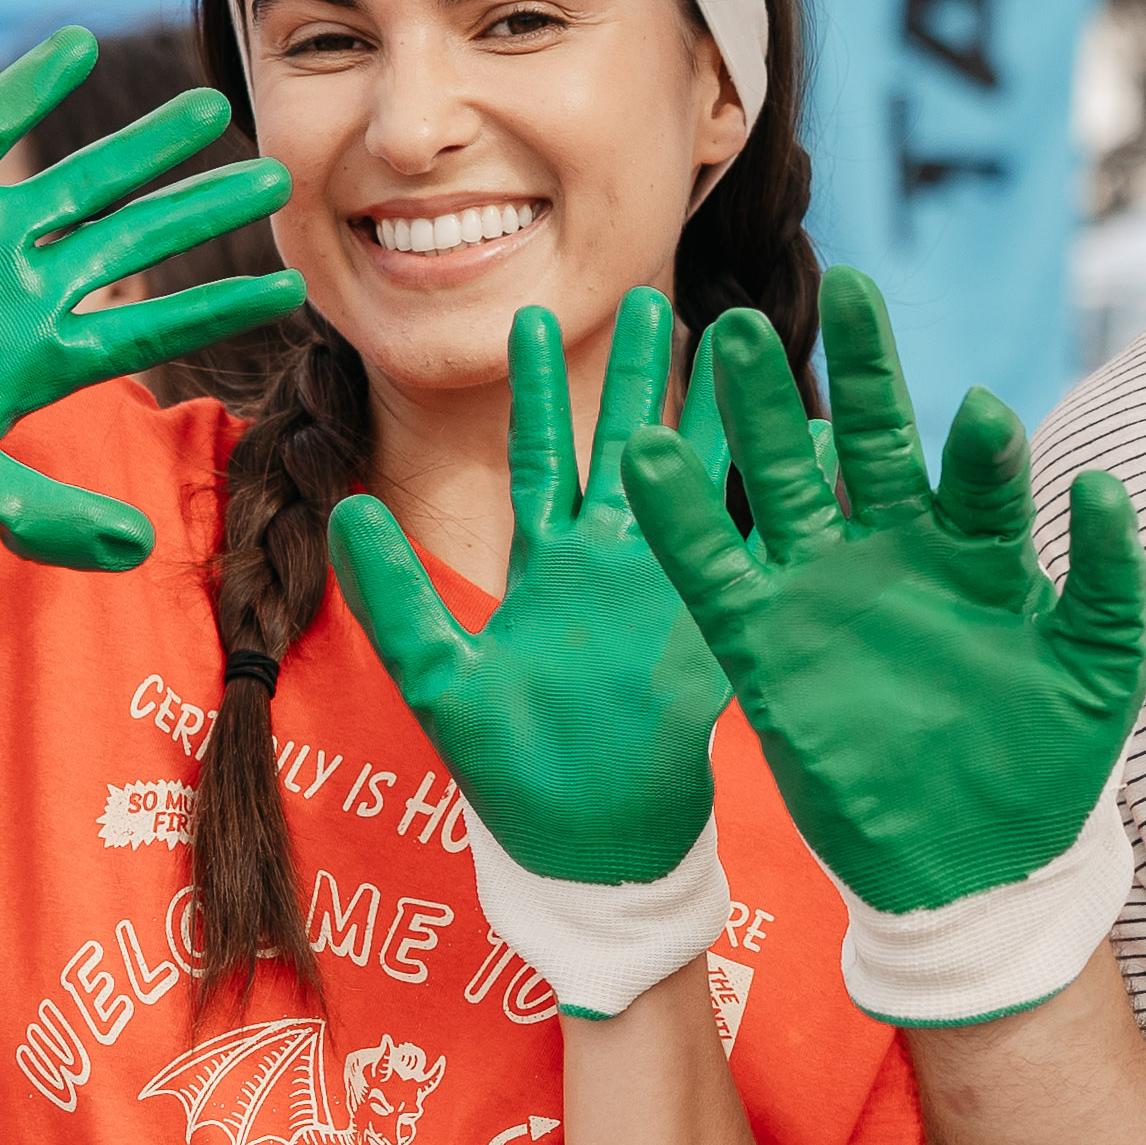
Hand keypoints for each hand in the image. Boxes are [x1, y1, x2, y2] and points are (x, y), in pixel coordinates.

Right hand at [0, 27, 302, 568]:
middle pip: (136, 239)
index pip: (151, 324)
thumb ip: (42, 512)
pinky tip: (81, 44)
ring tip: (211, 106)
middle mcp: (21, 289)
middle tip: (281, 171)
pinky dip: (32, 87)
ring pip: (80, 179)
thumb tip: (138, 549)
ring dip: (144, 145)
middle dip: (205, 207)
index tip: (294, 283)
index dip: (220, 304)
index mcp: (38, 356)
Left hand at [332, 295, 740, 1016]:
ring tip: (733, 334)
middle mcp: (613, 564)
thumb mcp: (441, 684)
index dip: (538, 389)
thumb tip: (342, 512)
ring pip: (693, 476)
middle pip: (627, 444)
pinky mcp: (721, 621)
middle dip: (638, 370)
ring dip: (711, 410)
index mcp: (548, 569)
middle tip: (650, 293)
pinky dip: (776, 491)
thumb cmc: (516, 779)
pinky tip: (803, 433)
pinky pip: (750, 542)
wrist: (597, 852)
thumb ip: (396, 600)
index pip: (543, 456)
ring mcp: (674, 587)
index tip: (531, 314)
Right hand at [618, 270, 1145, 1025]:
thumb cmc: (1047, 763)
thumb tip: (1104, 481)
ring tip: (729, 328)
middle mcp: (899, 554)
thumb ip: (1111, 580)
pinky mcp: (765, 644)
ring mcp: (827, 592)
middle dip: (859, 370)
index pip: (979, 476)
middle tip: (849, 284)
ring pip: (785, 481)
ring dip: (756, 412)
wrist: (972, 867)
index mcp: (980, 554)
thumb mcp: (1100, 672)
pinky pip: (713, 572)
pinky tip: (649, 455)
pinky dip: (682, 519)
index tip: (980, 412)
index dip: (979, 446)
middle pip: (873, 442)